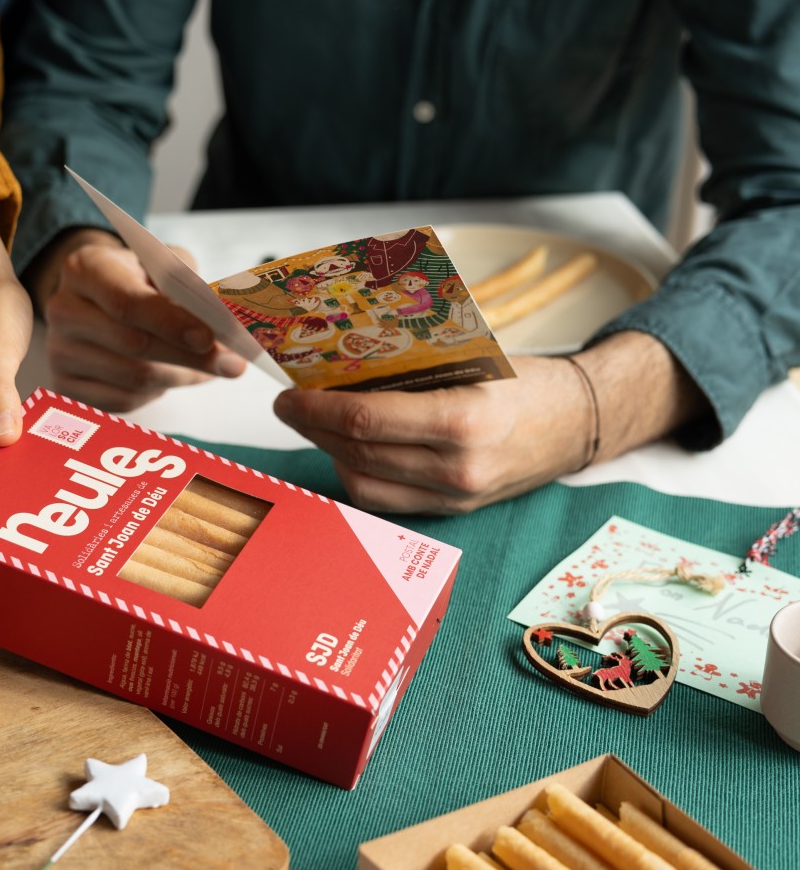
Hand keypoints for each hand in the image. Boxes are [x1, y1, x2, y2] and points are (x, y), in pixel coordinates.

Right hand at [28, 228, 245, 412]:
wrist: (95, 300)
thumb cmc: (135, 280)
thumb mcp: (160, 263)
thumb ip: (187, 282)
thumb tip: (217, 318)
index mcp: (85, 269)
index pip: (127, 302)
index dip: (171, 323)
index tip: (209, 338)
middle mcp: (63, 309)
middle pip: (134, 345)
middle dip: (190, 358)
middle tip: (231, 365)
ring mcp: (60, 352)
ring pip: (134, 378)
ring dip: (181, 377)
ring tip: (206, 368)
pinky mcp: (66, 387)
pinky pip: (123, 401)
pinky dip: (157, 392)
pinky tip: (170, 376)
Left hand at [272, 332, 704, 514]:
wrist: (579, 423)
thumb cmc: (527, 381)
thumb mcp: (474, 359)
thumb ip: (413, 365)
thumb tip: (343, 360)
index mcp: (464, 420)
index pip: (367, 420)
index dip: (317, 409)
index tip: (290, 394)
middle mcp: (458, 467)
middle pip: (359, 452)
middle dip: (314, 429)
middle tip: (291, 406)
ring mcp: (456, 496)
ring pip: (365, 483)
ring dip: (330, 453)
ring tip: (314, 426)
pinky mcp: (454, 510)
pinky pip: (388, 500)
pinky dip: (358, 475)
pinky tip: (348, 450)